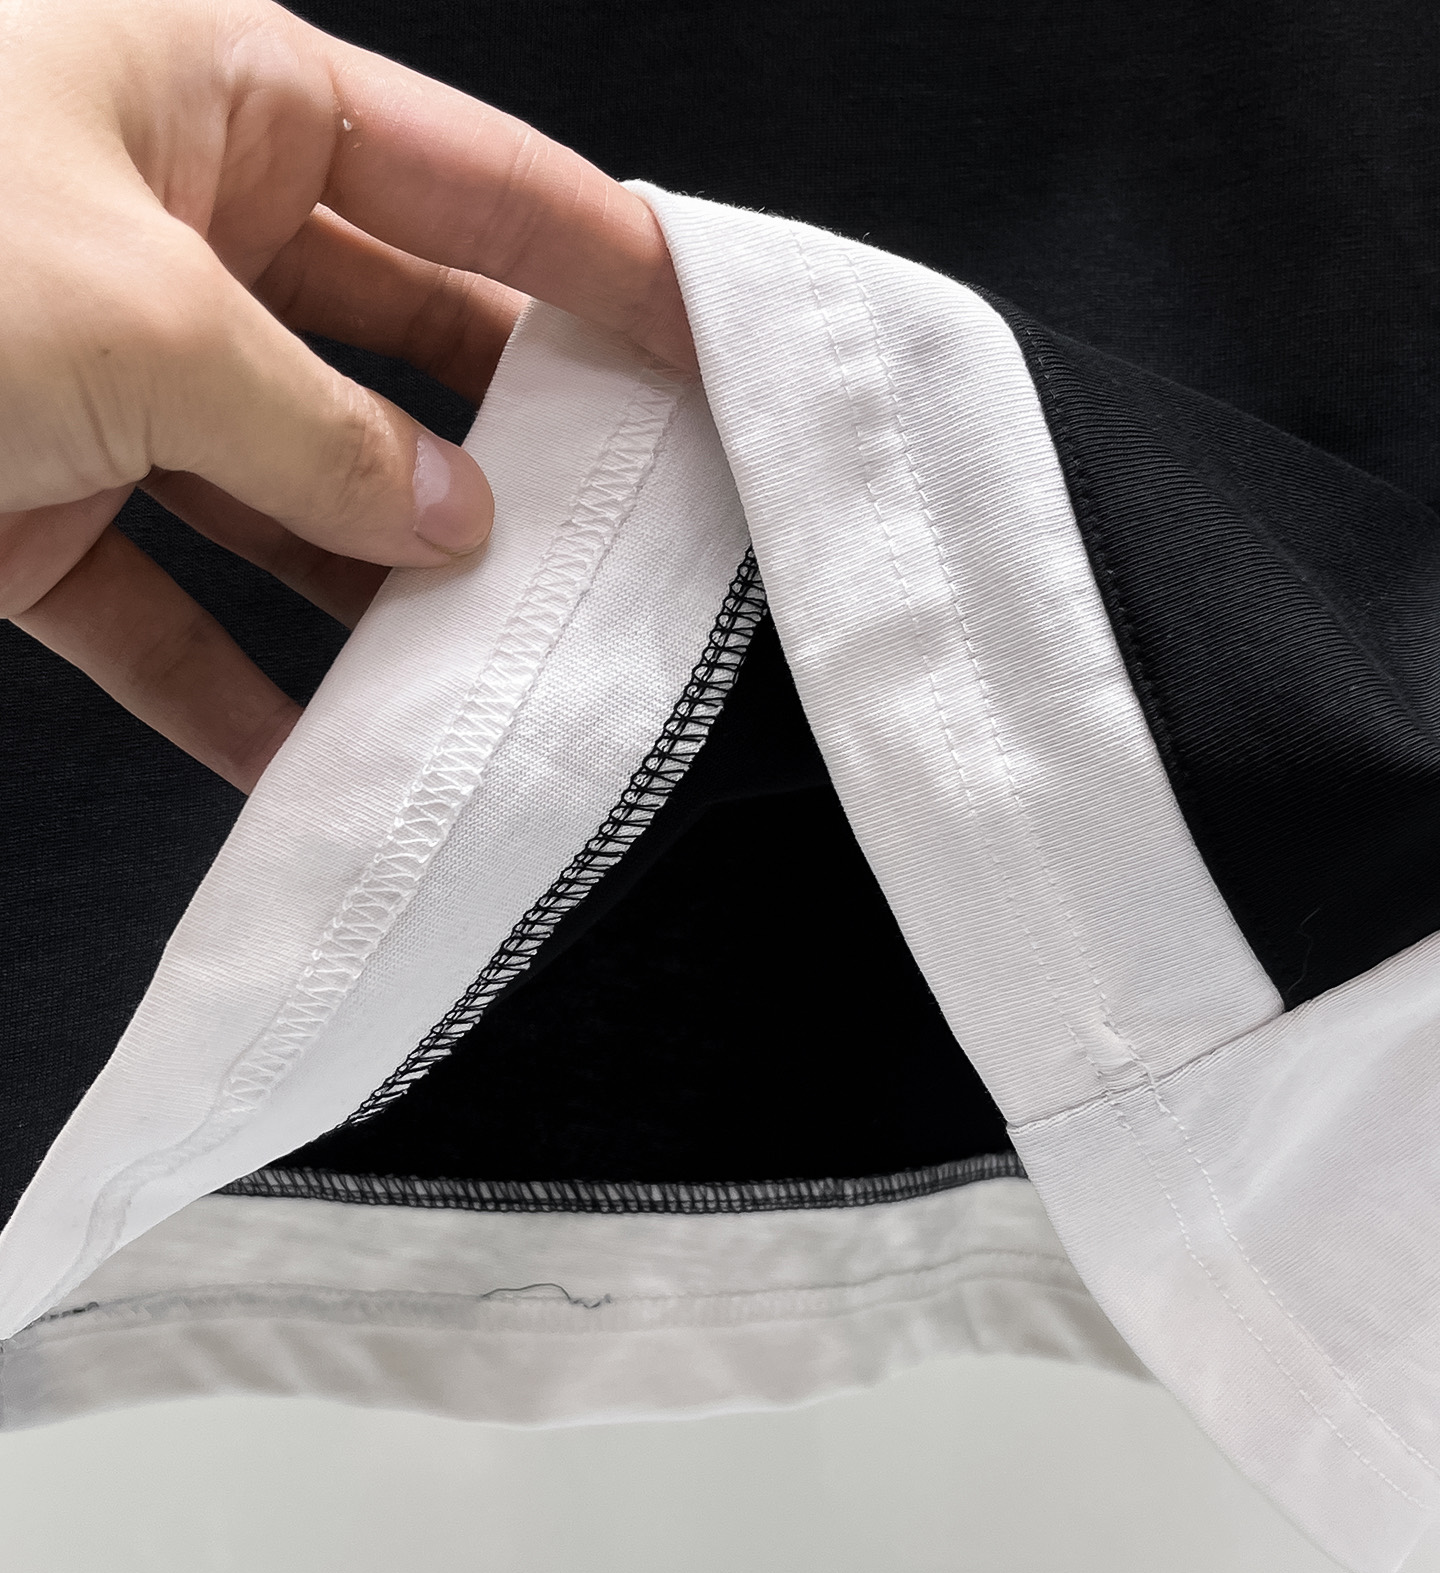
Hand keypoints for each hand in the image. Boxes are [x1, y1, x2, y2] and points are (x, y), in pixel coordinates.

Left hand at [0, 0, 694, 789]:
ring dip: (380, 594)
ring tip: (483, 670)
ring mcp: (107, 378)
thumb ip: (323, 427)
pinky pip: (169, 609)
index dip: (601, 257)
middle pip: (396, 348)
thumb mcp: (145, 315)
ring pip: (292, 498)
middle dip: (503, 448)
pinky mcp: (34, 509)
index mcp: (214, 96)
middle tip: (617, 535)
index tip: (710, 340)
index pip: (465, 172)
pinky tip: (313, 759)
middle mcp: (176, 232)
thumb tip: (447, 514)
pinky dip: (235, 690)